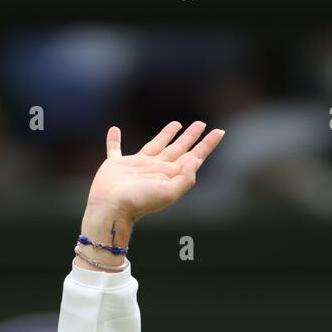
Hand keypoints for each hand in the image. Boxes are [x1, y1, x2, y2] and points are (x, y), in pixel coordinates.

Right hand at [87, 119, 225, 224]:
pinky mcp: (117, 164)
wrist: (112, 208)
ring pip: (156, 144)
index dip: (207, 145)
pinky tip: (114, 130)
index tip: (219, 131)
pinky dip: (114, 140)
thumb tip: (197, 159)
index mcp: (170, 175)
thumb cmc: (139, 202)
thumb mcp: (169, 193)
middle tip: (201, 123)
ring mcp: (137, 166)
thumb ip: (185, 178)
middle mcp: (157, 169)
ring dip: (166, 134)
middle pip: (179, 148)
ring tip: (177, 124)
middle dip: (191, 137)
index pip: (193, 157)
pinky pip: (115, 148)